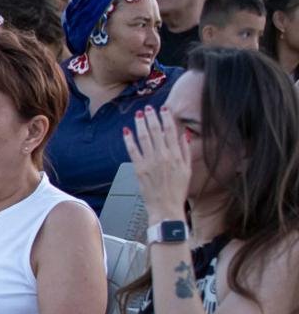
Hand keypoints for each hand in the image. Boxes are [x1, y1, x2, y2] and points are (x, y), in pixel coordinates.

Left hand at [122, 106, 190, 222]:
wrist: (166, 206)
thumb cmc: (178, 189)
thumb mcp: (188, 169)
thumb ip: (186, 150)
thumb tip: (185, 133)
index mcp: (176, 155)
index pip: (171, 131)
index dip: (166, 118)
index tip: (163, 108)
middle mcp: (163, 156)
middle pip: (156, 131)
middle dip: (151, 117)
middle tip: (148, 108)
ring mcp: (150, 162)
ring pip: (144, 138)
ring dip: (140, 124)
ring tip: (138, 114)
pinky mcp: (139, 169)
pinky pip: (132, 151)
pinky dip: (129, 140)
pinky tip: (126, 130)